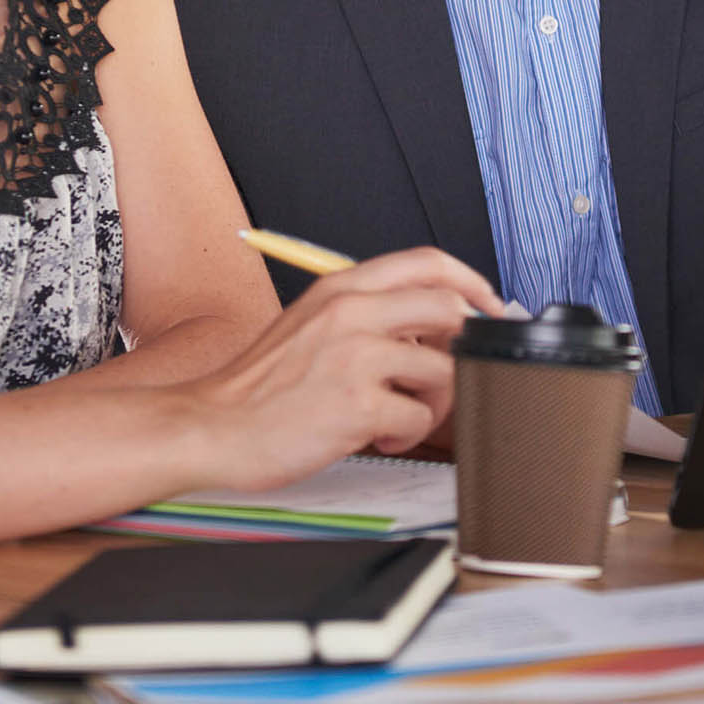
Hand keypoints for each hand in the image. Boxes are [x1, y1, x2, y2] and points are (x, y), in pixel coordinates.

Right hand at [182, 247, 502, 491]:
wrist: (214, 425)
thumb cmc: (262, 385)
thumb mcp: (311, 322)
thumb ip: (367, 314)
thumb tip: (434, 324)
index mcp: (341, 287)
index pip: (429, 263)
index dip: (472, 284)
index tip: (489, 308)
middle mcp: (351, 312)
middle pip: (452, 311)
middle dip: (465, 348)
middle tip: (451, 375)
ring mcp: (355, 357)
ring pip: (444, 371)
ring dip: (435, 403)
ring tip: (399, 418)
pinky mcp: (357, 405)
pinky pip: (418, 419)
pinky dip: (407, 436)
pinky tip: (378, 439)